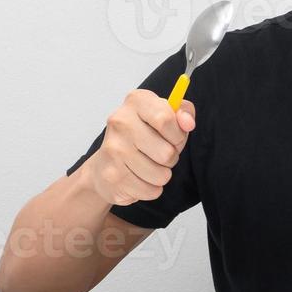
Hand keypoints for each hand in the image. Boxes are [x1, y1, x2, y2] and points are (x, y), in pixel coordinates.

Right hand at [88, 89, 195, 206]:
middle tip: (159, 153)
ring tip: (148, 166)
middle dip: (171, 157)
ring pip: (161, 175)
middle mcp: (120, 122)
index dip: (178, 135)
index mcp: (136, 101)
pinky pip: (151, 191)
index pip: (166, 119)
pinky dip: (151, 189)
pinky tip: (138, 178)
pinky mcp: (112, 176)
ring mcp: (113, 149)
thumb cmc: (142, 138)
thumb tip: (188, 123)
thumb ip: (183, 112)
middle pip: (167, 152)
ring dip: (162, 175)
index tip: (174, 137)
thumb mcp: (165, 116)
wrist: (104, 166)